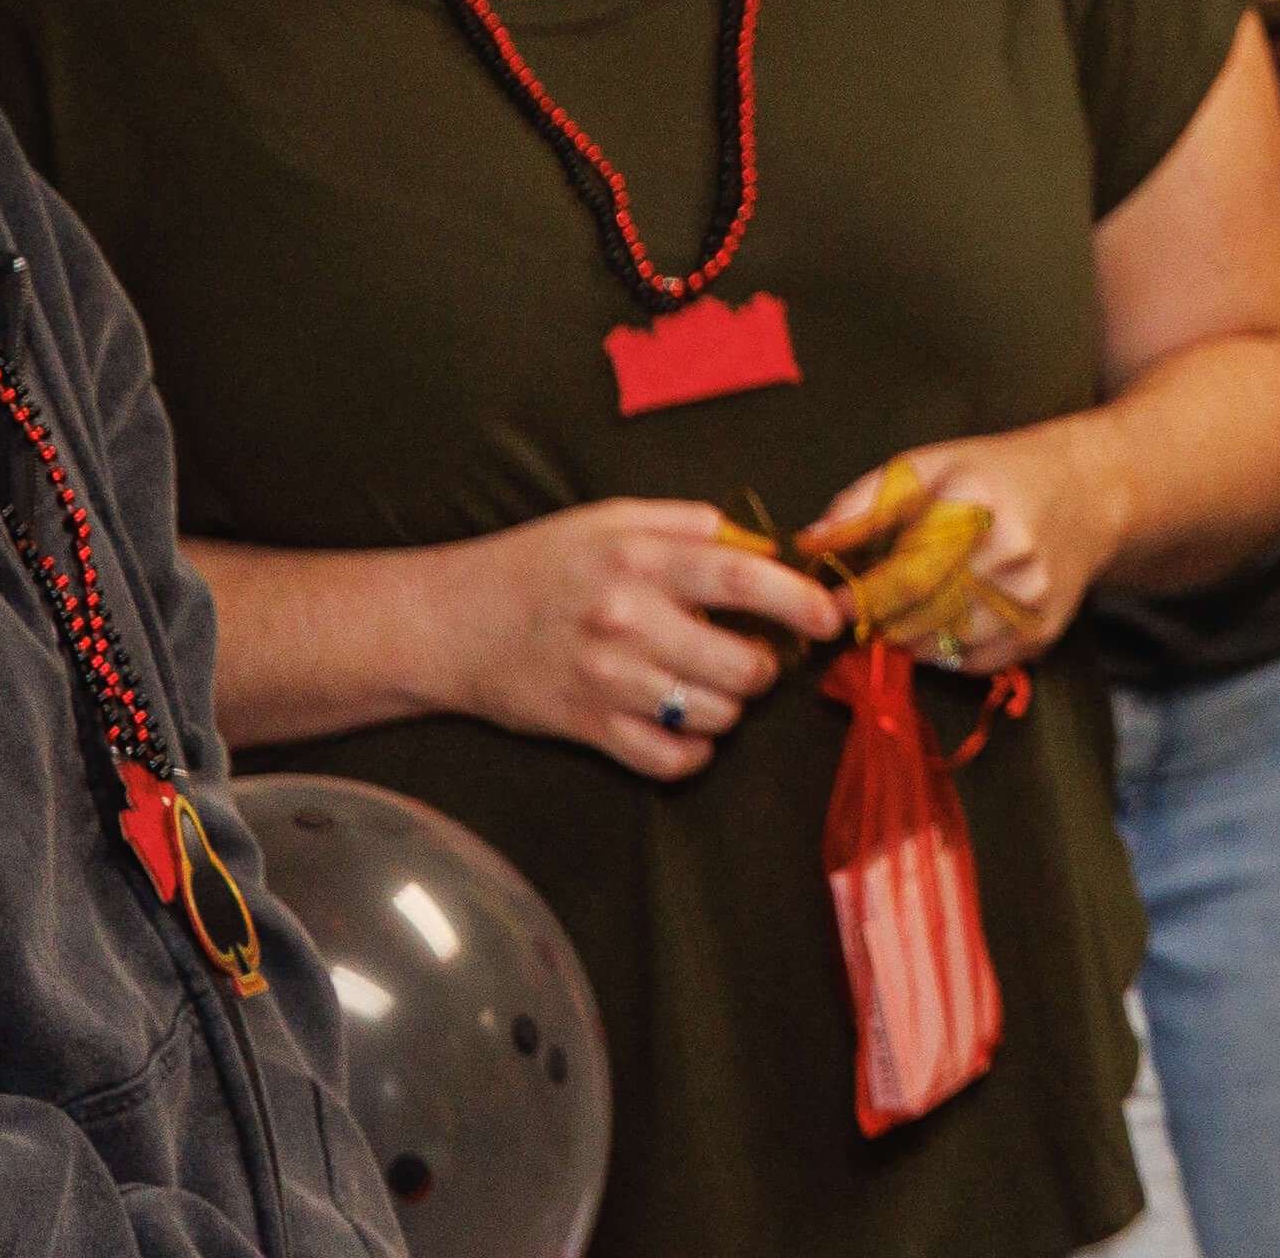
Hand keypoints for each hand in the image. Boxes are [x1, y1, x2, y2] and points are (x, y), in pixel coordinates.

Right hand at [436, 499, 842, 781]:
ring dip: (730, 706)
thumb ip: (689, 523)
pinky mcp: (586, 728)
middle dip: (766, 665)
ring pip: (714, 715)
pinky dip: (693, 752)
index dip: (800, 601)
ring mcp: (607, 681)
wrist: (449, 622)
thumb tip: (759, 542)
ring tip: (713, 685)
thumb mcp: (610, 519)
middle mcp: (627, 621)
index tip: (830, 616)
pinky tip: (686, 728)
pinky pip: (669, 760)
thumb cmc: (538, 565)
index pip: (743, 582)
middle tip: (757, 655)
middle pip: (742, 664)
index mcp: (639, 561)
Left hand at [803, 424, 1137, 674]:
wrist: (1090, 492)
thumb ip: (865, 502)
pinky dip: (945, 654)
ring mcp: (1032, 597)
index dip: (859, 598)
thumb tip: (809, 543)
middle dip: (879, 622)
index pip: (904, 573)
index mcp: (977, 503)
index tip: (830, 606)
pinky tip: (943, 623)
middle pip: (919, 616)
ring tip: (900, 616)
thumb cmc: (995, 475)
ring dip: (908, 640)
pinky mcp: (1044, 631)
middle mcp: (1012, 552)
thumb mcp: (929, 466)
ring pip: (943, 646)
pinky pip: (973, 664)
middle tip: (863, 613)